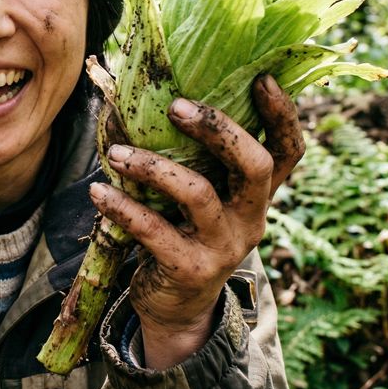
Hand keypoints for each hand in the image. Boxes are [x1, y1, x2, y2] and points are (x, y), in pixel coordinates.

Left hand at [89, 75, 303, 368]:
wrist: (176, 309)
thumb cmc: (182, 233)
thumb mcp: (199, 199)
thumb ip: (193, 159)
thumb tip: (147, 96)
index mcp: (257, 196)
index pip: (288, 152)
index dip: (282, 115)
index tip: (261, 78)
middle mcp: (250, 219)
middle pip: (254, 166)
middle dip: (218, 129)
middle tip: (176, 107)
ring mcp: (224, 247)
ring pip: (197, 194)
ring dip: (152, 167)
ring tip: (115, 153)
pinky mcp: (190, 269)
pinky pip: (154, 230)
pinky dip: (122, 207)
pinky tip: (99, 192)